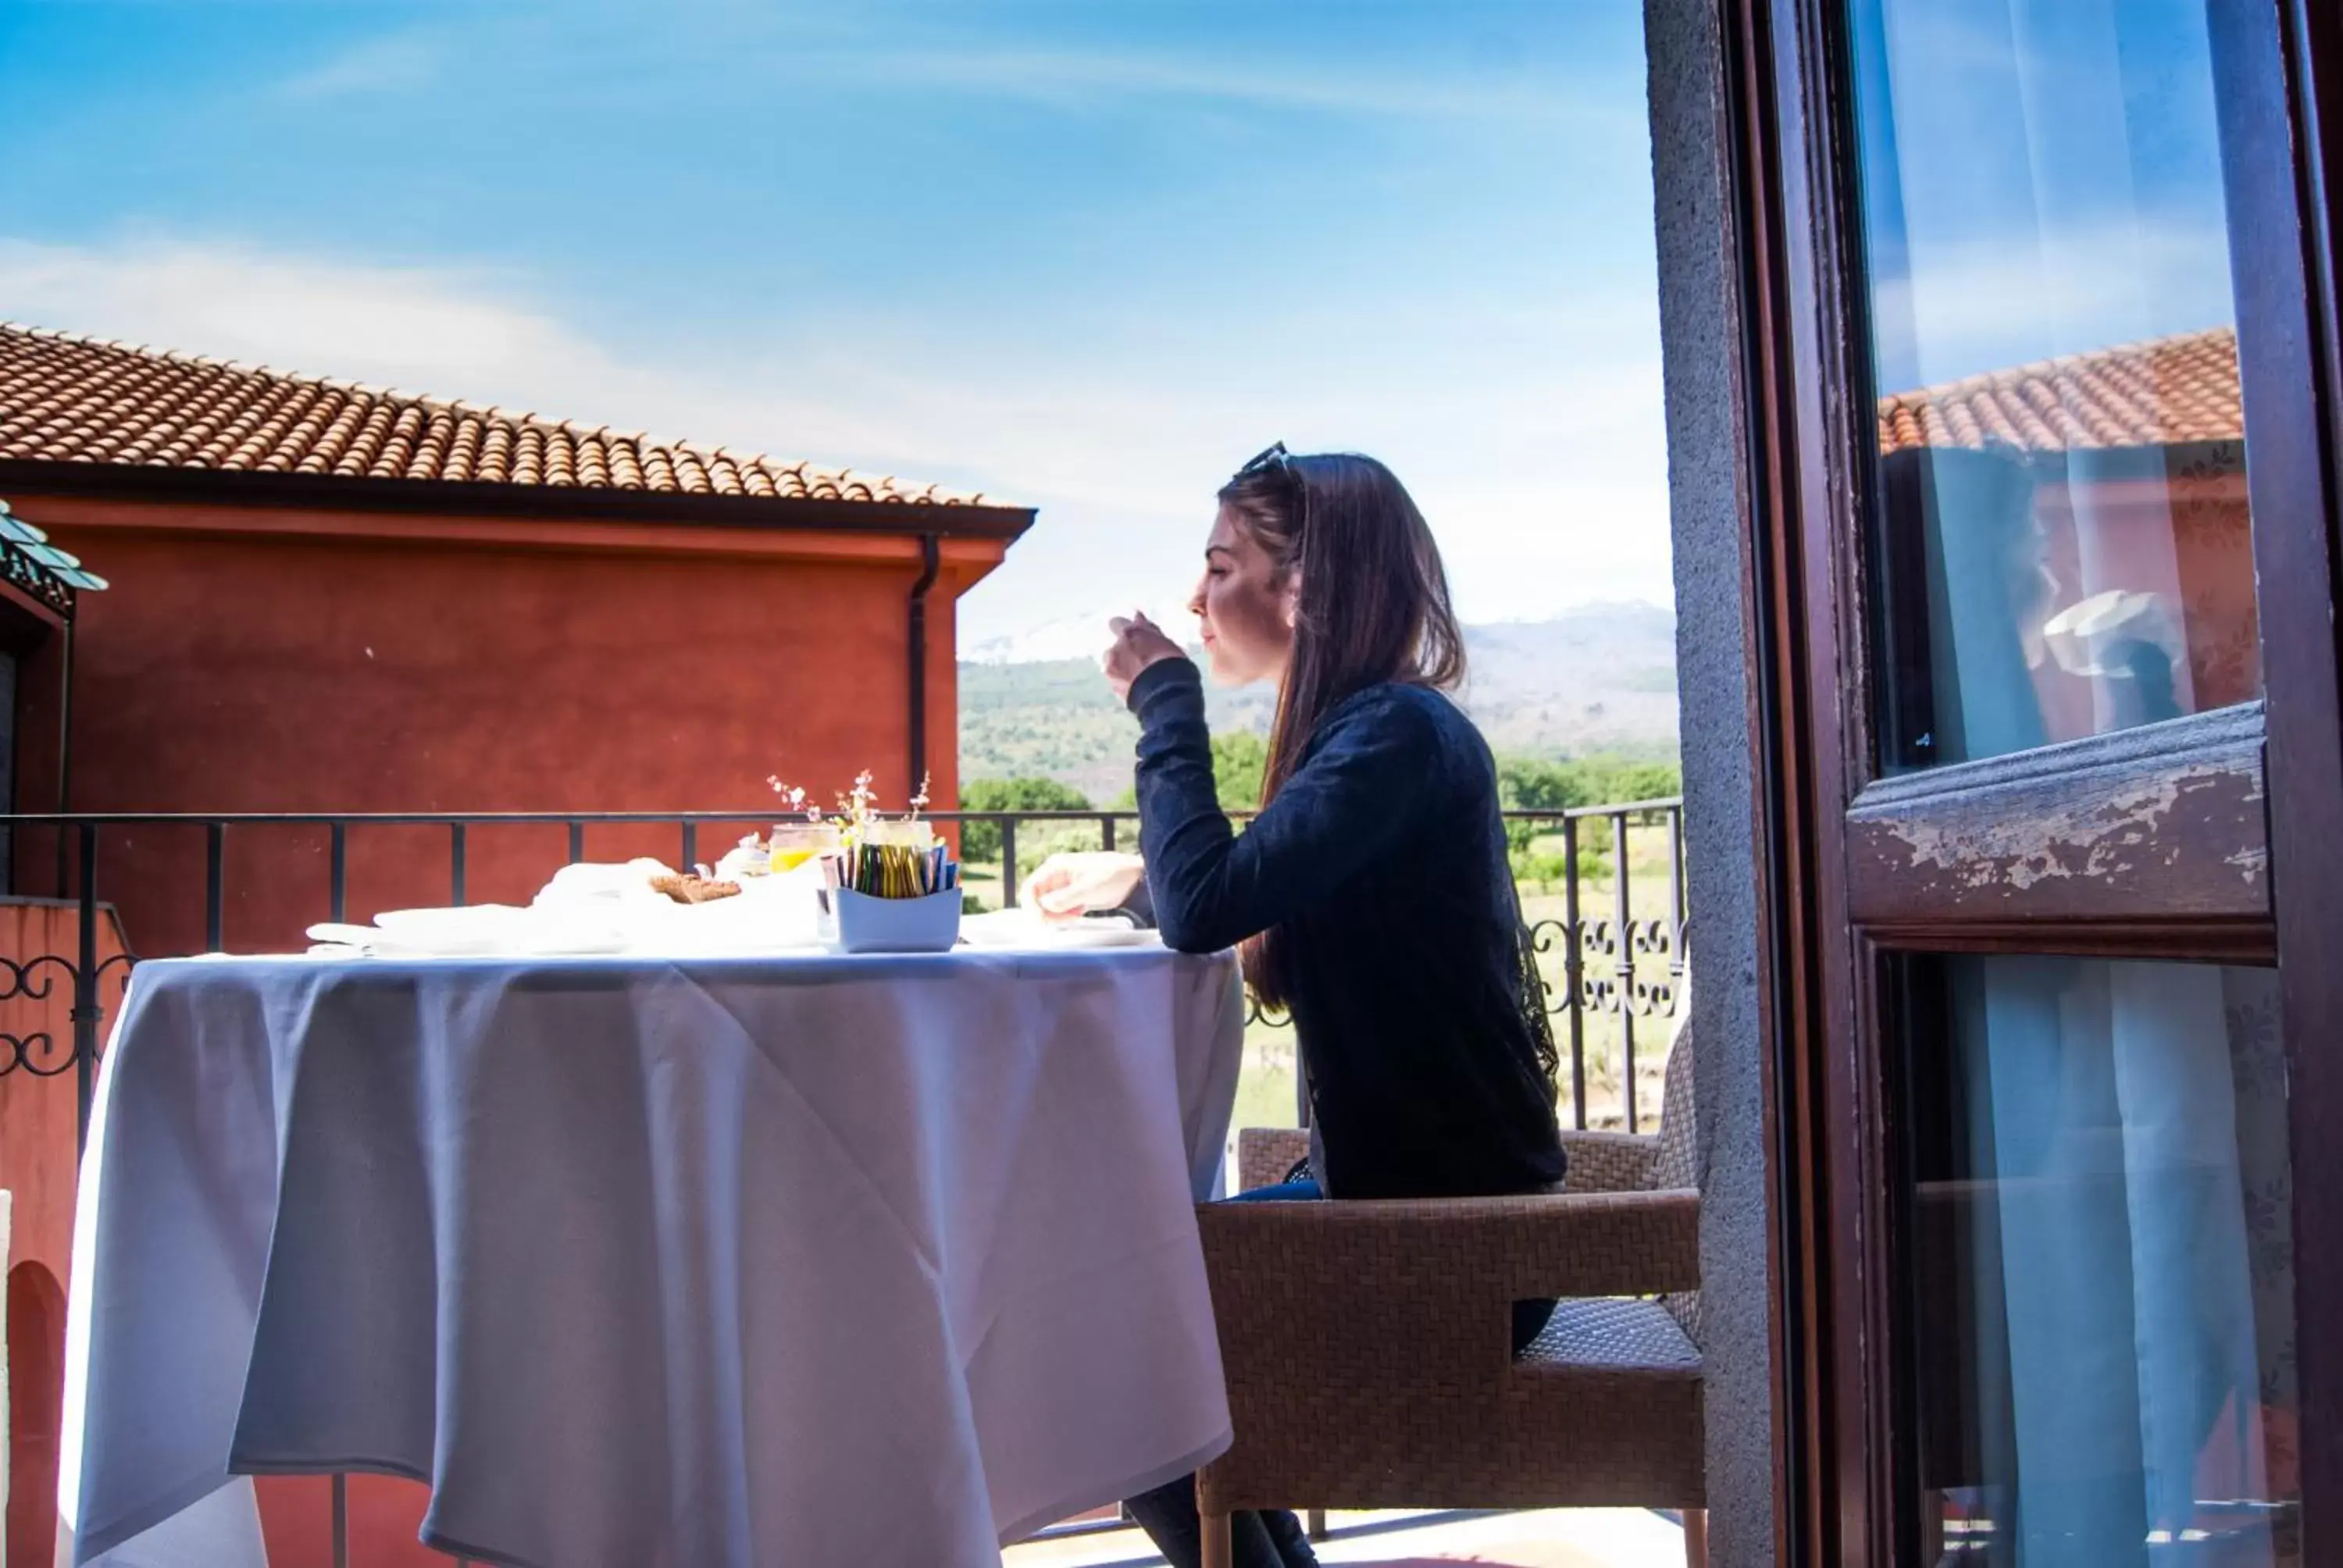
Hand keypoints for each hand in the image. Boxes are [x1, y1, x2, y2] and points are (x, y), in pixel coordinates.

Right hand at [1018, 851, 1146, 922]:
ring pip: (1048, 907)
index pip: (1031, 887)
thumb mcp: (1086, 888)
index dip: (1031, 905)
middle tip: (1061, 920)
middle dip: (1046, 913)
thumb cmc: (1112, 876)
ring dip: (1057, 916)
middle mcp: (1056, 877)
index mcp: (1055, 867)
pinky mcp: (1074, 898)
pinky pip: (1060, 911)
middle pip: (1037, 899)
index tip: (1039, 919)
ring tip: (1075, 915)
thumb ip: (1063, 899)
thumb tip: (1043, 906)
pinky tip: (1079, 913)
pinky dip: (1066, 916)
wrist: (1134, 879)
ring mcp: (1064, 888)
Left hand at [1101, 611, 1184, 702]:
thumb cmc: (1172, 663)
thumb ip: (1148, 629)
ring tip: (1138, 678)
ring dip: (1121, 667)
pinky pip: (1116, 681)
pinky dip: (1123, 682)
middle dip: (1123, 651)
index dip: (1124, 630)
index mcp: (1130, 633)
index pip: (1117, 623)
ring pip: (1112, 664)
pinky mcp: (1112, 686)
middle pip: (1115, 646)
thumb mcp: (1164, 641)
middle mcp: (1116, 648)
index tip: (1133, 637)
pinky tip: (1136, 689)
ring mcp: (1111, 668)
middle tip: (1140, 661)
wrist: (1166, 693)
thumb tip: (1137, 616)